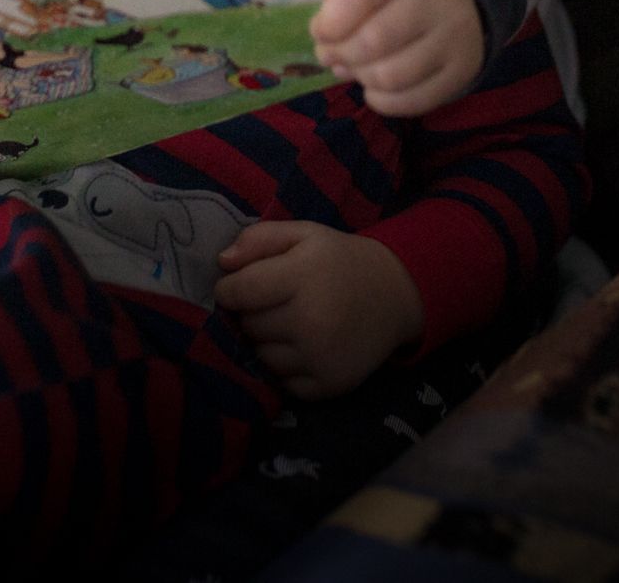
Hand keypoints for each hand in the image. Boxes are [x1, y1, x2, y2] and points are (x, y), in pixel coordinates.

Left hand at [214, 221, 422, 399]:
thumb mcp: (304, 234)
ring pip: (261, 356)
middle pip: (249, 325)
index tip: (235, 287)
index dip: (228, 289)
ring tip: (290, 323)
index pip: (240, 292)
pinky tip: (303, 347)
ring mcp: (320, 358)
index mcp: (302, 277)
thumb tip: (222, 262)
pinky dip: (286, 367)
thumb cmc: (340, 261)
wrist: (395, 295)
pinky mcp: (329, 385)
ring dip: (266, 342)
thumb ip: (259, 239)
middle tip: (274, 302)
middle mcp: (311, 321)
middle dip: (251, 313)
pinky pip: (283, 382)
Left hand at [295, 0, 482, 115]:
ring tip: (350, 64)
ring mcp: (458, 31)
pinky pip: (413, 100)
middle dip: (338, 52)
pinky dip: (382, 99)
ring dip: (359, 76)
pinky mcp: (465, 67)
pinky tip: (373, 82)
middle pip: (373, 40)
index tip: (318, 28)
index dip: (328, 20)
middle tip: (329, 51)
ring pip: (391, 75)